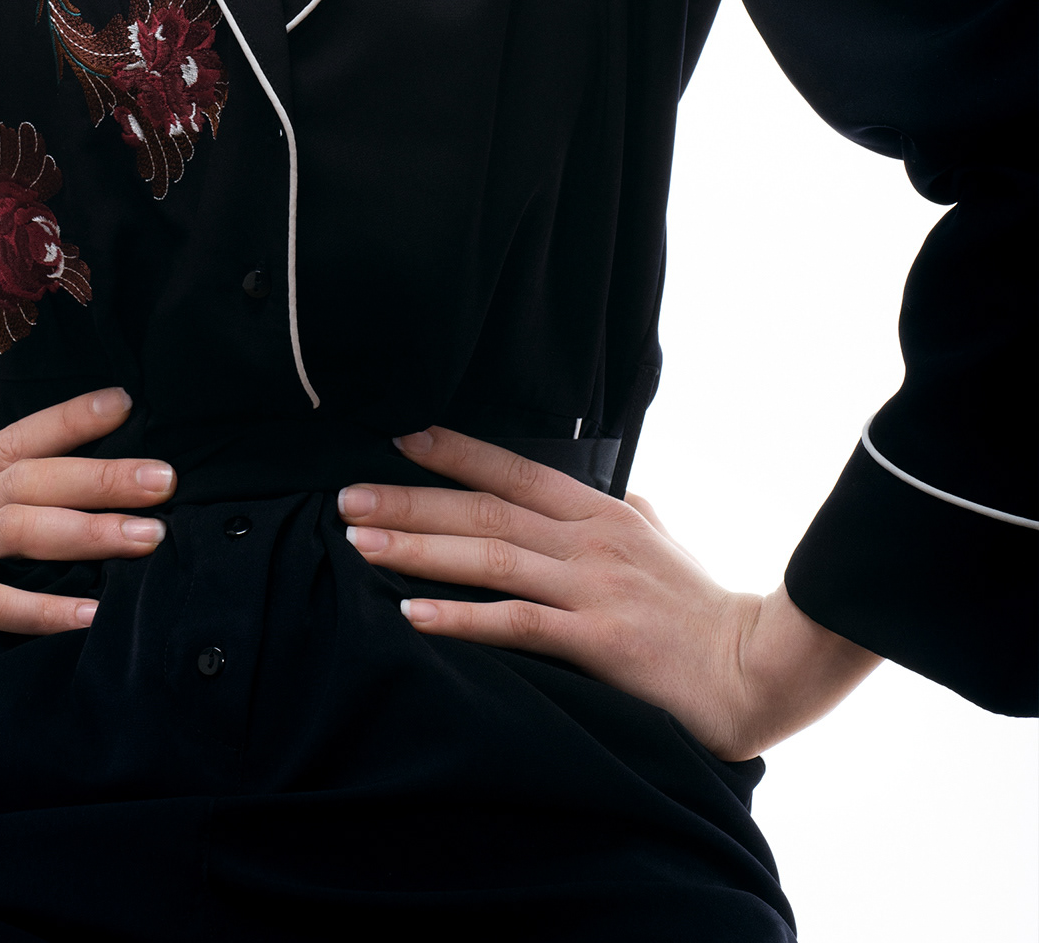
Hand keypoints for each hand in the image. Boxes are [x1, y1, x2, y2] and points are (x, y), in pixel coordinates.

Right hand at [0, 387, 172, 723]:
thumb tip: (50, 507)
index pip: (11, 441)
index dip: (68, 419)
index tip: (124, 404)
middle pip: (30, 479)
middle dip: (103, 475)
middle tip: (166, 477)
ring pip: (18, 530)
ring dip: (90, 531)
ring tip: (149, 537)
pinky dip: (42, 608)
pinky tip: (87, 614)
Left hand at [340, 425, 879, 760]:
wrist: (758, 668)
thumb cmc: (706, 610)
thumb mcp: (664, 542)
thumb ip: (629, 516)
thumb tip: (614, 493)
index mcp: (601, 513)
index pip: (513, 470)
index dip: (454, 451)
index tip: (398, 437)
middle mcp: (588, 541)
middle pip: (483, 511)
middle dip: (409, 502)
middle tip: (346, 496)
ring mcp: (591, 588)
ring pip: (488, 559)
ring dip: (417, 550)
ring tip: (358, 544)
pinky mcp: (597, 639)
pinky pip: (516, 624)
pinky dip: (460, 618)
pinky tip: (412, 615)